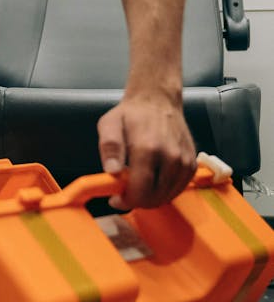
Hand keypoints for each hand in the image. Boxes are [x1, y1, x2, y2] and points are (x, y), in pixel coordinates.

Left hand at [97, 93, 195, 209]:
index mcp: (148, 148)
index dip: (126, 201)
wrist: (158, 100)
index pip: (140, 191)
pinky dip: (164, 192)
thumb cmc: (132, 114)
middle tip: (125, 192)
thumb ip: (109, 148)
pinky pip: (178, 189)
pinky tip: (153, 181)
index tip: (116, 199)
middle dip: (136, 201)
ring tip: (138, 184)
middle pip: (154, 198)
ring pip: (167, 196)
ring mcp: (184, 161)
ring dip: (150, 197)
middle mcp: (170, 157)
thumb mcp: (110, 124)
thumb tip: (112, 171)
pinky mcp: (191, 164)